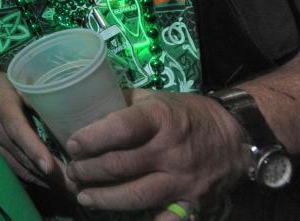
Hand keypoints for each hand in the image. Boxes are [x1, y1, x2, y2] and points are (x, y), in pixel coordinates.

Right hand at [0, 71, 63, 187]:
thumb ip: (35, 93)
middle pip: (23, 155)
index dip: (33, 148)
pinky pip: (15, 170)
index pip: (17, 129)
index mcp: (1, 105)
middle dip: (50, 173)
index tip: (49, 166)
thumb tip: (64, 105)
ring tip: (70, 188)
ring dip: (44, 180)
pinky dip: (34, 178)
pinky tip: (50, 183)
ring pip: (20, 167)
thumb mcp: (14, 80)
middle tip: (77, 184)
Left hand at [65, 89, 250, 214]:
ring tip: (84, 197)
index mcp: (160, 118)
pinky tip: (119, 220)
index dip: (90, 138)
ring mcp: (183, 179)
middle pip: (120, 165)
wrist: (236, 136)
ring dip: (104, 198)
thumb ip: (124, 102)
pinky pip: (166, 219)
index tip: (71, 145)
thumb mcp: (156, 98)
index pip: (120, 128)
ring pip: (136, 195)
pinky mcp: (193, 202)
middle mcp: (171, 150)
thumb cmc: (187, 113)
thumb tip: (87, 105)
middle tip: (72, 173)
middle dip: (88, 171)